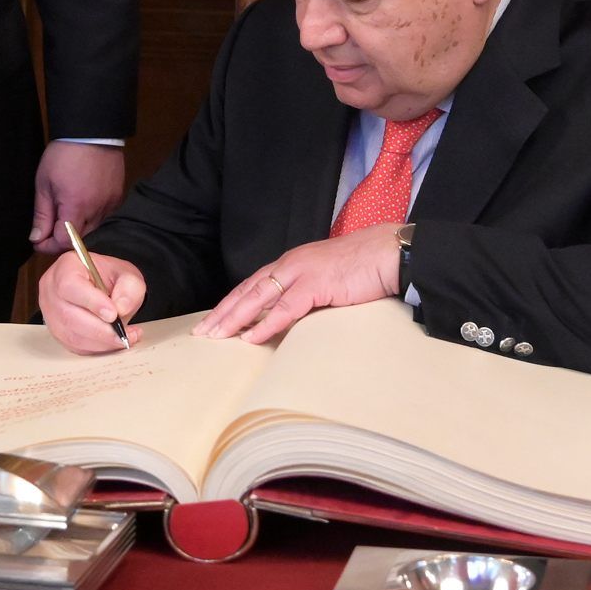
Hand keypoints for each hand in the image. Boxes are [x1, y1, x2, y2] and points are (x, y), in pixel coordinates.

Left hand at [29, 142, 125, 253]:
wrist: (91, 132)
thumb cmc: (63, 155)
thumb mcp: (44, 184)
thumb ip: (42, 215)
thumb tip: (37, 239)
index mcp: (76, 207)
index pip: (64, 243)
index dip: (48, 246)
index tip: (38, 241)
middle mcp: (97, 211)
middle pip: (80, 241)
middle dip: (62, 240)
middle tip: (48, 231)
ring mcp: (110, 205)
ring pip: (94, 231)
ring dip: (78, 230)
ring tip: (64, 217)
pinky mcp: (117, 197)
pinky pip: (104, 218)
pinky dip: (91, 219)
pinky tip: (82, 207)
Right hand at [39, 249, 144, 352]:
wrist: (101, 285)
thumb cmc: (108, 277)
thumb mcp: (126, 273)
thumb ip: (129, 287)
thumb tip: (121, 309)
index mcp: (66, 267)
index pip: (70, 285)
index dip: (91, 302)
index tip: (113, 314)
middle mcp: (51, 290)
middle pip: (69, 315)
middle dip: (100, 330)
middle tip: (124, 333)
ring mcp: (51, 313)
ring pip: (71, 335)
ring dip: (101, 342)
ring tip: (124, 338)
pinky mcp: (57, 332)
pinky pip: (74, 346)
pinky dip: (96, 348)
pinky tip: (113, 342)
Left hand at [195, 225, 401, 345]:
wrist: (389, 252)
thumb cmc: (363, 266)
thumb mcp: (326, 279)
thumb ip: (307, 292)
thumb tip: (292, 315)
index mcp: (291, 262)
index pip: (252, 284)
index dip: (231, 302)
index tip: (213, 320)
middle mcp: (290, 264)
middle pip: (248, 290)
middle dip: (223, 312)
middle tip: (202, 332)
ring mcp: (302, 273)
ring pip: (259, 297)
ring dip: (235, 318)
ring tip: (216, 335)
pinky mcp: (317, 284)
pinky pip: (285, 308)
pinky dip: (265, 323)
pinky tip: (249, 337)